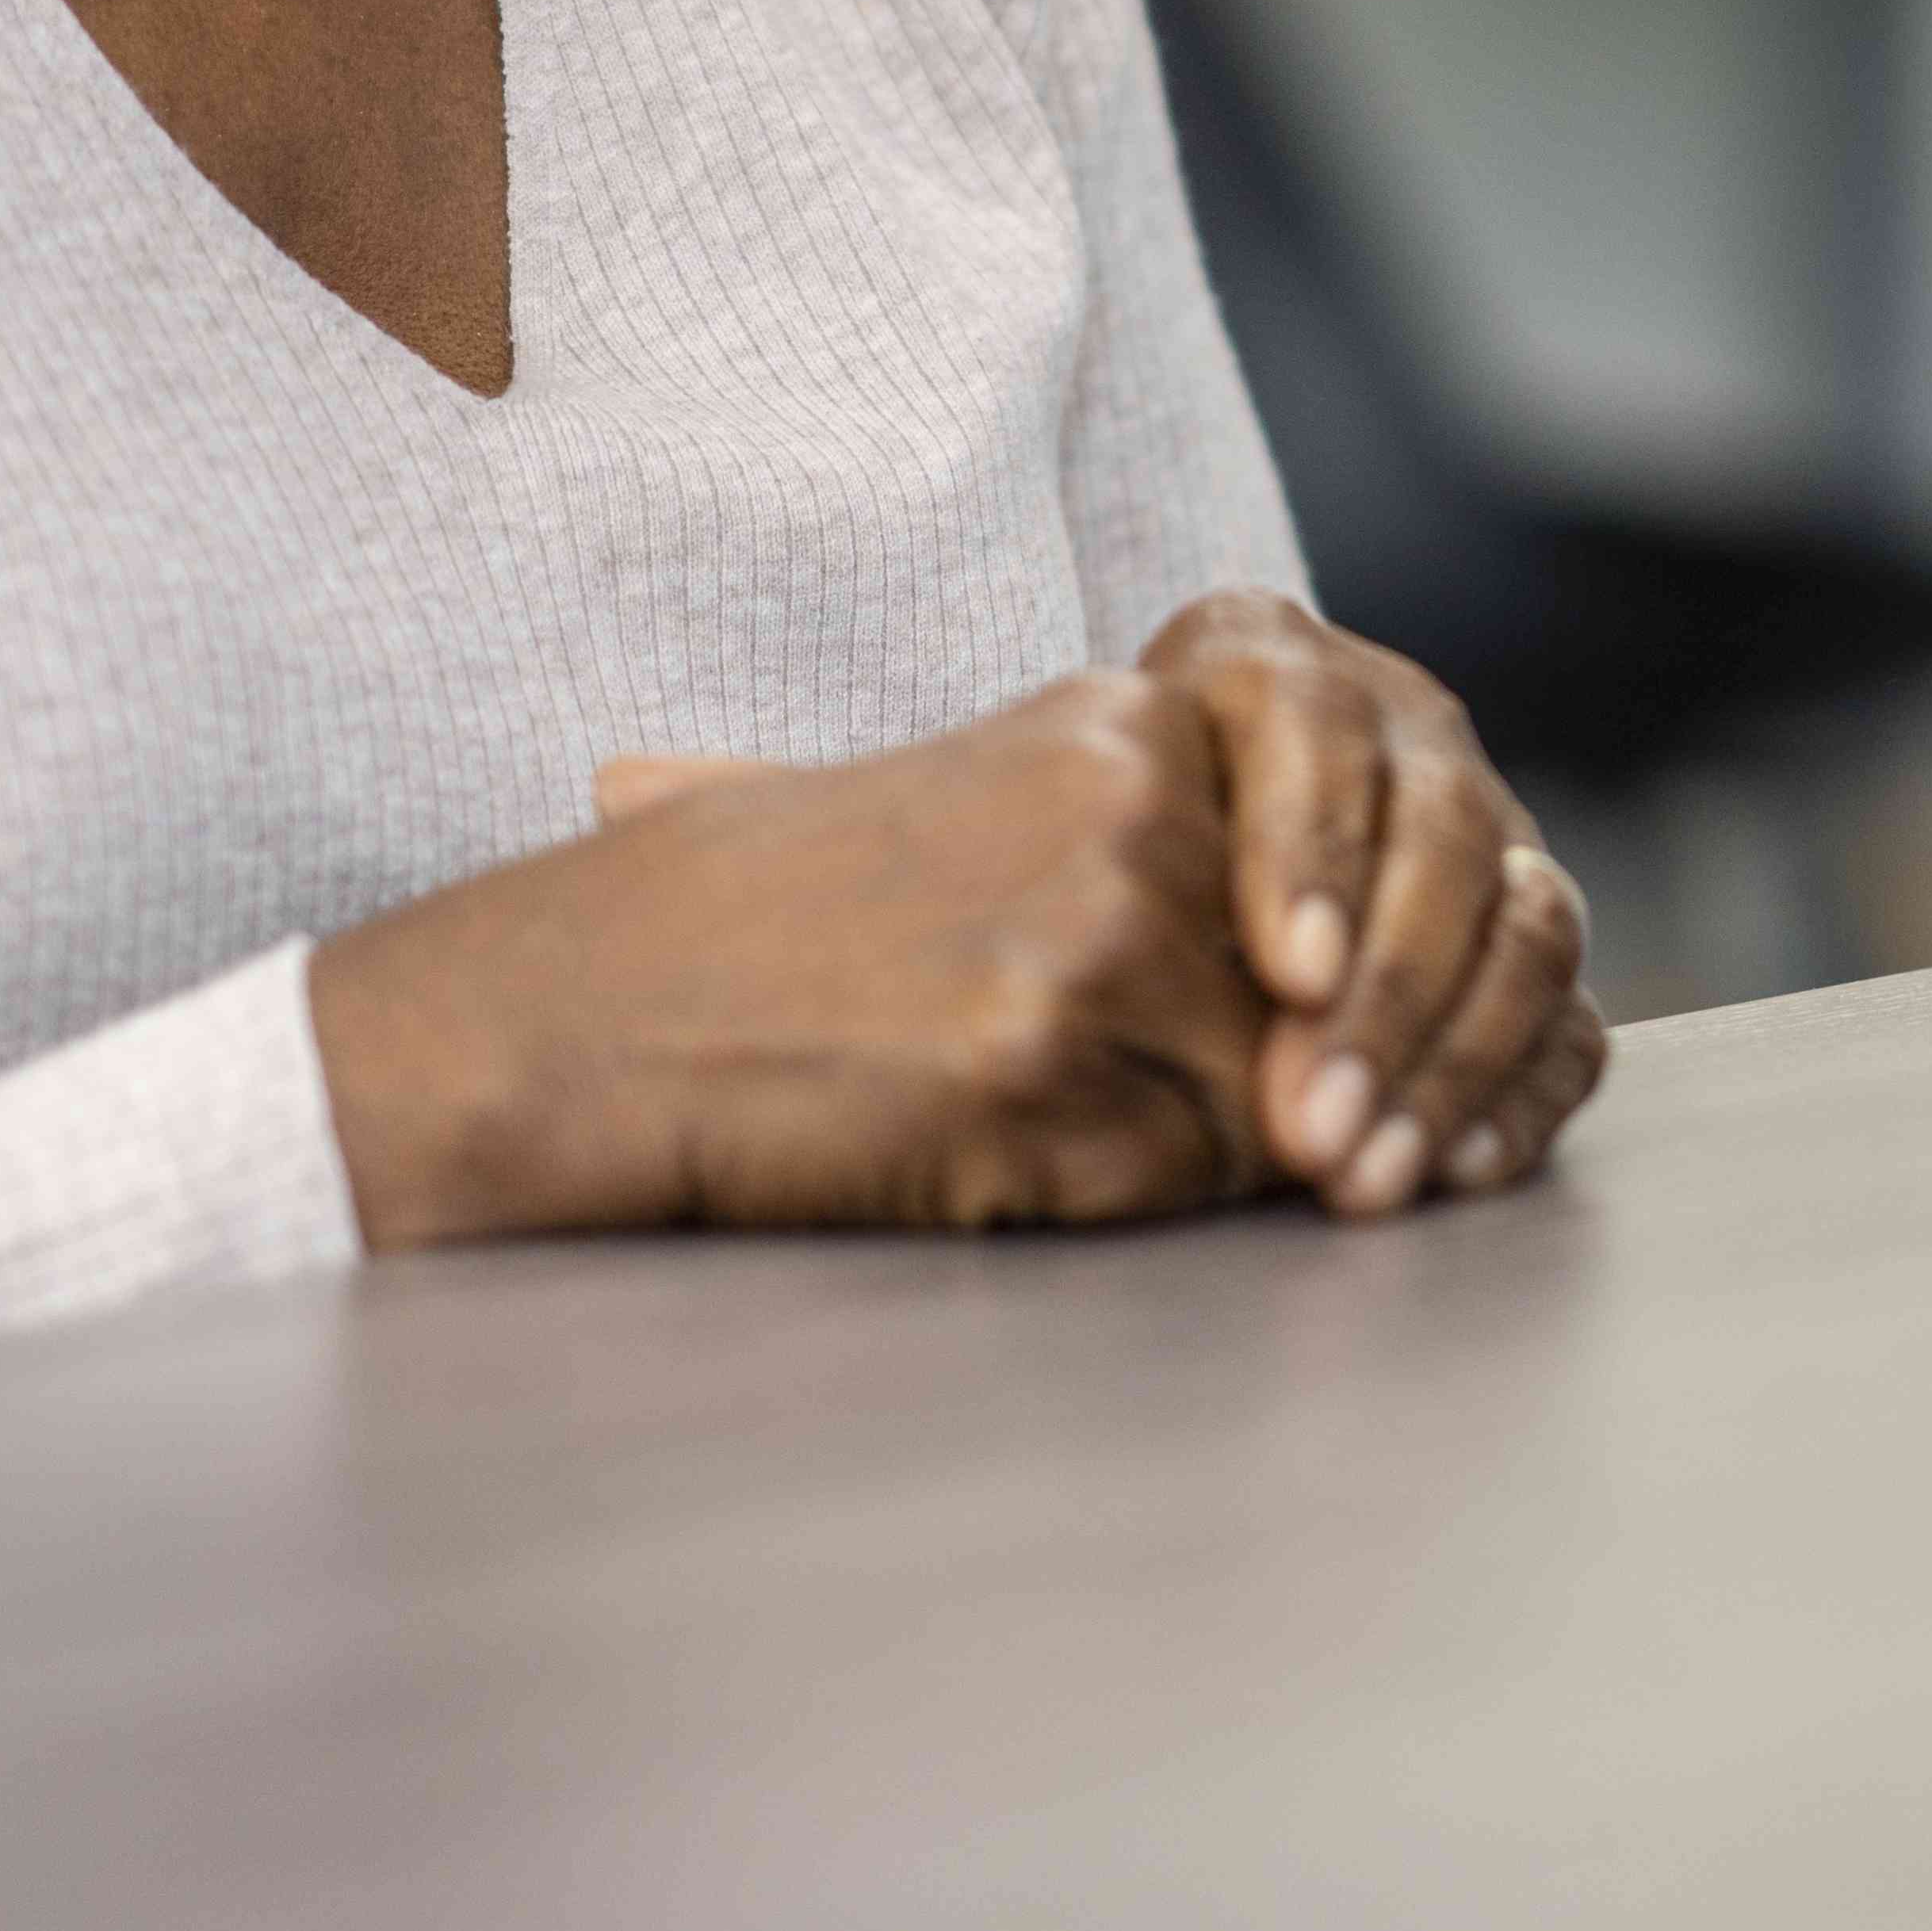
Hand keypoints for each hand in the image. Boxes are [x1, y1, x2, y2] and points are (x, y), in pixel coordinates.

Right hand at [306, 593, 1608, 1247]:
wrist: (585, 1008)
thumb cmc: (780, 929)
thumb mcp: (987, 810)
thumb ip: (1162, 852)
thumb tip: (1346, 978)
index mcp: (1134, 726)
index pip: (1322, 891)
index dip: (1276, 993)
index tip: (1204, 1030)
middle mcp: (1135, 808)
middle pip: (1312, 1008)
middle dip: (1238, 1086)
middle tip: (1068, 1092)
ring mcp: (1093, 933)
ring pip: (1261, 1105)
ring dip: (1167, 1154)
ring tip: (1007, 1119)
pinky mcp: (1040, 1066)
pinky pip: (1171, 1186)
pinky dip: (1100, 1205)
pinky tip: (973, 1158)